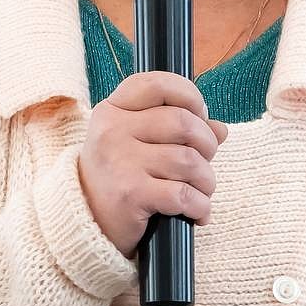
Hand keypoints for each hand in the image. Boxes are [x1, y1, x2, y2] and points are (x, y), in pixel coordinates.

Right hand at [78, 72, 229, 257]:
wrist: (86, 221)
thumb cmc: (118, 175)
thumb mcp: (136, 142)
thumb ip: (176, 129)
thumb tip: (220, 129)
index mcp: (113, 110)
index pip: (157, 84)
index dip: (189, 95)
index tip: (200, 114)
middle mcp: (112, 131)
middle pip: (183, 122)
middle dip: (207, 143)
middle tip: (205, 159)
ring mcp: (120, 162)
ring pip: (188, 160)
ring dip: (206, 179)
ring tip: (202, 189)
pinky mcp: (130, 194)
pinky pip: (184, 194)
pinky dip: (200, 205)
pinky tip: (197, 211)